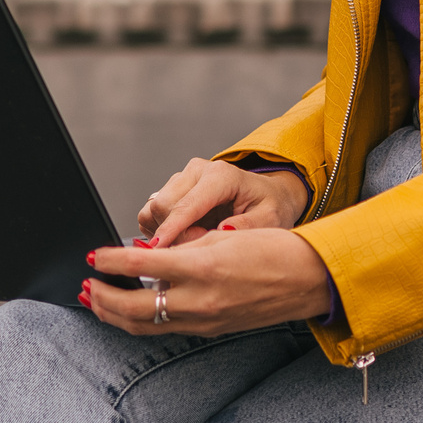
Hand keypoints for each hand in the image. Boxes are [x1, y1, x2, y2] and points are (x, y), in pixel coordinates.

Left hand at [82, 229, 331, 335]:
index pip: (139, 265)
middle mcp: (199, 300)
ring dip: (115, 315)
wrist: (308, 279)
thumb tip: (146, 253)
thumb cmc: (273, 249)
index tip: (93, 255)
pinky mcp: (211, 329)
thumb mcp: (222, 235)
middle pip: (133, 307)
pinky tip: (133, 309)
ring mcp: (204, 320)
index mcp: (201, 267)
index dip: (110, 260)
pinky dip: (142, 319)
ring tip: (96, 303)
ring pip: (145, 325)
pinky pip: (166, 328)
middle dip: (102, 297)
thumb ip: (182, 246)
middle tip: (85, 286)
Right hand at [136, 157, 308, 246]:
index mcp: (221, 175)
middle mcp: (197, 171)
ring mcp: (182, 178)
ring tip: (195, 240)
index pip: (186, 205)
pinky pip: (152, 212)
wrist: (268, 195)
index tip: (159, 251)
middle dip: (173, 236)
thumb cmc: (270, 206)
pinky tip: (186, 235)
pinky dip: (160, 229)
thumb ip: (246, 226)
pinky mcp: (173, 189)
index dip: (171, 230)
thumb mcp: (270, 219)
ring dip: (165, 232)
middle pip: (163, 207)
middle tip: (199, 249)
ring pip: (153, 209)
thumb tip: (221, 232)